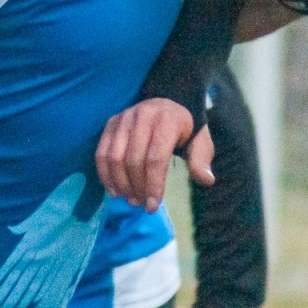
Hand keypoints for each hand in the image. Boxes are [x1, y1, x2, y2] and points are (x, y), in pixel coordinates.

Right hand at [96, 100, 213, 211]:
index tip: (152, 207)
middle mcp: (142, 116)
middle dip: (136, 187)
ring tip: (129, 199)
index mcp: (167, 121)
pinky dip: (105, 174)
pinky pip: (102, 151)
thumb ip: (201, 159)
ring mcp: (124, 118)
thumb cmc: (185, 127)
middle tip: (140, 204)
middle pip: (133, 160)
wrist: (169, 101)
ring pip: (115, 157)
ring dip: (120, 183)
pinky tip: (114, 190)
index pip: (155, 159)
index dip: (153, 185)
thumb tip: (206, 180)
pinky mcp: (112, 122)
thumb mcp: (200, 140)